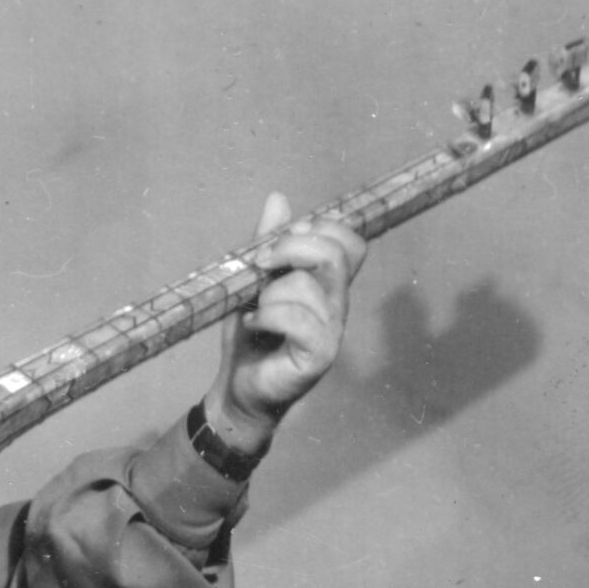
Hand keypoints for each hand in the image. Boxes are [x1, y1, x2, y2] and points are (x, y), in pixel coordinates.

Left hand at [203, 191, 365, 457]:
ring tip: (254, 309)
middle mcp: (337, 304)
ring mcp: (331, 331)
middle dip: (292, 248)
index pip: (351, 242)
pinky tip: (253, 324)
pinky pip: (300, 320)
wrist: (237, 389)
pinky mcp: (319, 356)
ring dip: (271, 292)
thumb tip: (278, 198)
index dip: (321, 229)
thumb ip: (268, 243)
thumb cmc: (251, 337)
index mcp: (329, 283)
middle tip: (260, 263)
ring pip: (309, 286)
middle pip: (335, 254)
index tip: (282, 238)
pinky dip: (269, 316)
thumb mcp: (254, 280)